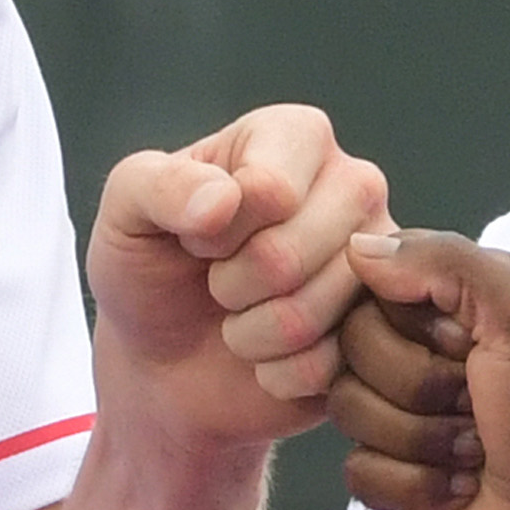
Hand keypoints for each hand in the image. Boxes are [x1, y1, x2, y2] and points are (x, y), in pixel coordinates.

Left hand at [92, 106, 391, 449]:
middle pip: (288, 254)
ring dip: (251, 334)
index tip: (197, 235)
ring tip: (244, 317)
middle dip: (231, 286)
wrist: (167, 365)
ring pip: (308, 315)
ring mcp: (379, 262)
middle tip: (219, 284)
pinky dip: (277, 373)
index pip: (268, 189)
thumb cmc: (151, 272)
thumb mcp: (126, 214)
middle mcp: (354, 186)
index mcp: (296, 136)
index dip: (214, 230)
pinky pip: (327, 365)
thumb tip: (224, 199)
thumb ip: (157, 185)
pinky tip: (273, 355)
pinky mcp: (383, 331)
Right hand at [329, 231, 509, 509]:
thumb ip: (447, 261)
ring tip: (475, 447)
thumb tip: (358, 248)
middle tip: (476, 400)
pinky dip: (415, 485)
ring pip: (348, 409)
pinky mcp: (392, 468)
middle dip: (422, 385)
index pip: (376, 281)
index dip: (412, 320)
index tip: (466, 341)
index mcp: (455, 297)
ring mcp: (402, 409)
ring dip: (423, 439)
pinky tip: (459, 483)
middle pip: (353, 346)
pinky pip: (357, 472)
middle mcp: (422, 345)